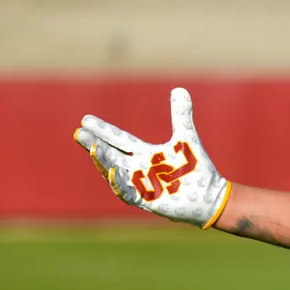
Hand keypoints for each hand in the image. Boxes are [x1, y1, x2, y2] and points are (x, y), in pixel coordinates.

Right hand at [73, 88, 230, 227]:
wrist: (211, 196)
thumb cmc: (196, 168)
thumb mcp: (186, 137)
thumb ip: (181, 115)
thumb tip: (179, 89)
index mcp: (145, 154)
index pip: (120, 139)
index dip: (104, 130)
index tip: (85, 119)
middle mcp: (139, 168)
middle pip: (112, 154)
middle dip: (95, 144)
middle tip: (79, 132)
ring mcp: (141, 185)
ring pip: (116, 172)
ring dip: (103, 161)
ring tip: (92, 148)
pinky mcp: (147, 200)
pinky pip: (128, 193)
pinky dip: (119, 183)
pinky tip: (112, 171)